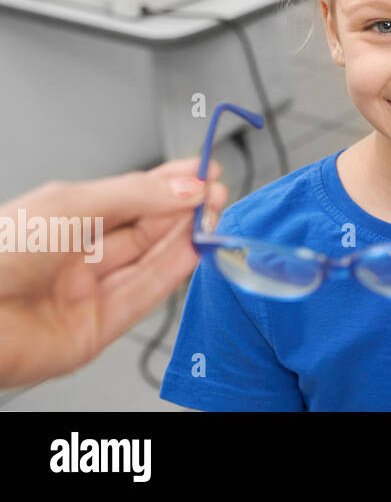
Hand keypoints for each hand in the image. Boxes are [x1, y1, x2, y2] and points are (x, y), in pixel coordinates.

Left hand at [0, 158, 226, 386]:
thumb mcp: (73, 205)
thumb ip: (137, 195)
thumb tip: (186, 188)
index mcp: (64, 220)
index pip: (131, 198)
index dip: (170, 184)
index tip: (204, 172)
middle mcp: (77, 257)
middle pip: (145, 230)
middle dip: (183, 209)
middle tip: (214, 193)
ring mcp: (88, 293)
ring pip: (149, 263)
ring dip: (184, 238)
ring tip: (211, 216)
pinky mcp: (96, 330)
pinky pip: (144, 297)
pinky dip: (174, 273)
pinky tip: (194, 249)